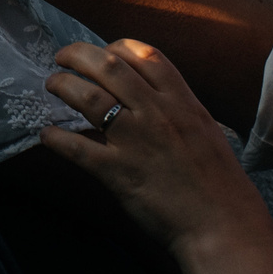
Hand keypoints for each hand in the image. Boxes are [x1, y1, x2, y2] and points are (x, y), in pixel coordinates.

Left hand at [37, 39, 272, 261]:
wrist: (225, 227)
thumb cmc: (220, 184)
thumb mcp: (206, 131)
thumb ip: (179, 110)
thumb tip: (153, 98)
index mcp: (182, 102)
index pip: (144, 55)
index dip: (116, 47)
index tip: (103, 52)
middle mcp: (157, 114)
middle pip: (109, 67)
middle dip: (78, 55)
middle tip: (62, 59)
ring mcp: (137, 142)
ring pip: (89, 98)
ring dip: (64, 86)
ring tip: (53, 85)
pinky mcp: (119, 173)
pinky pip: (78, 148)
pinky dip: (56, 138)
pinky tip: (47, 136)